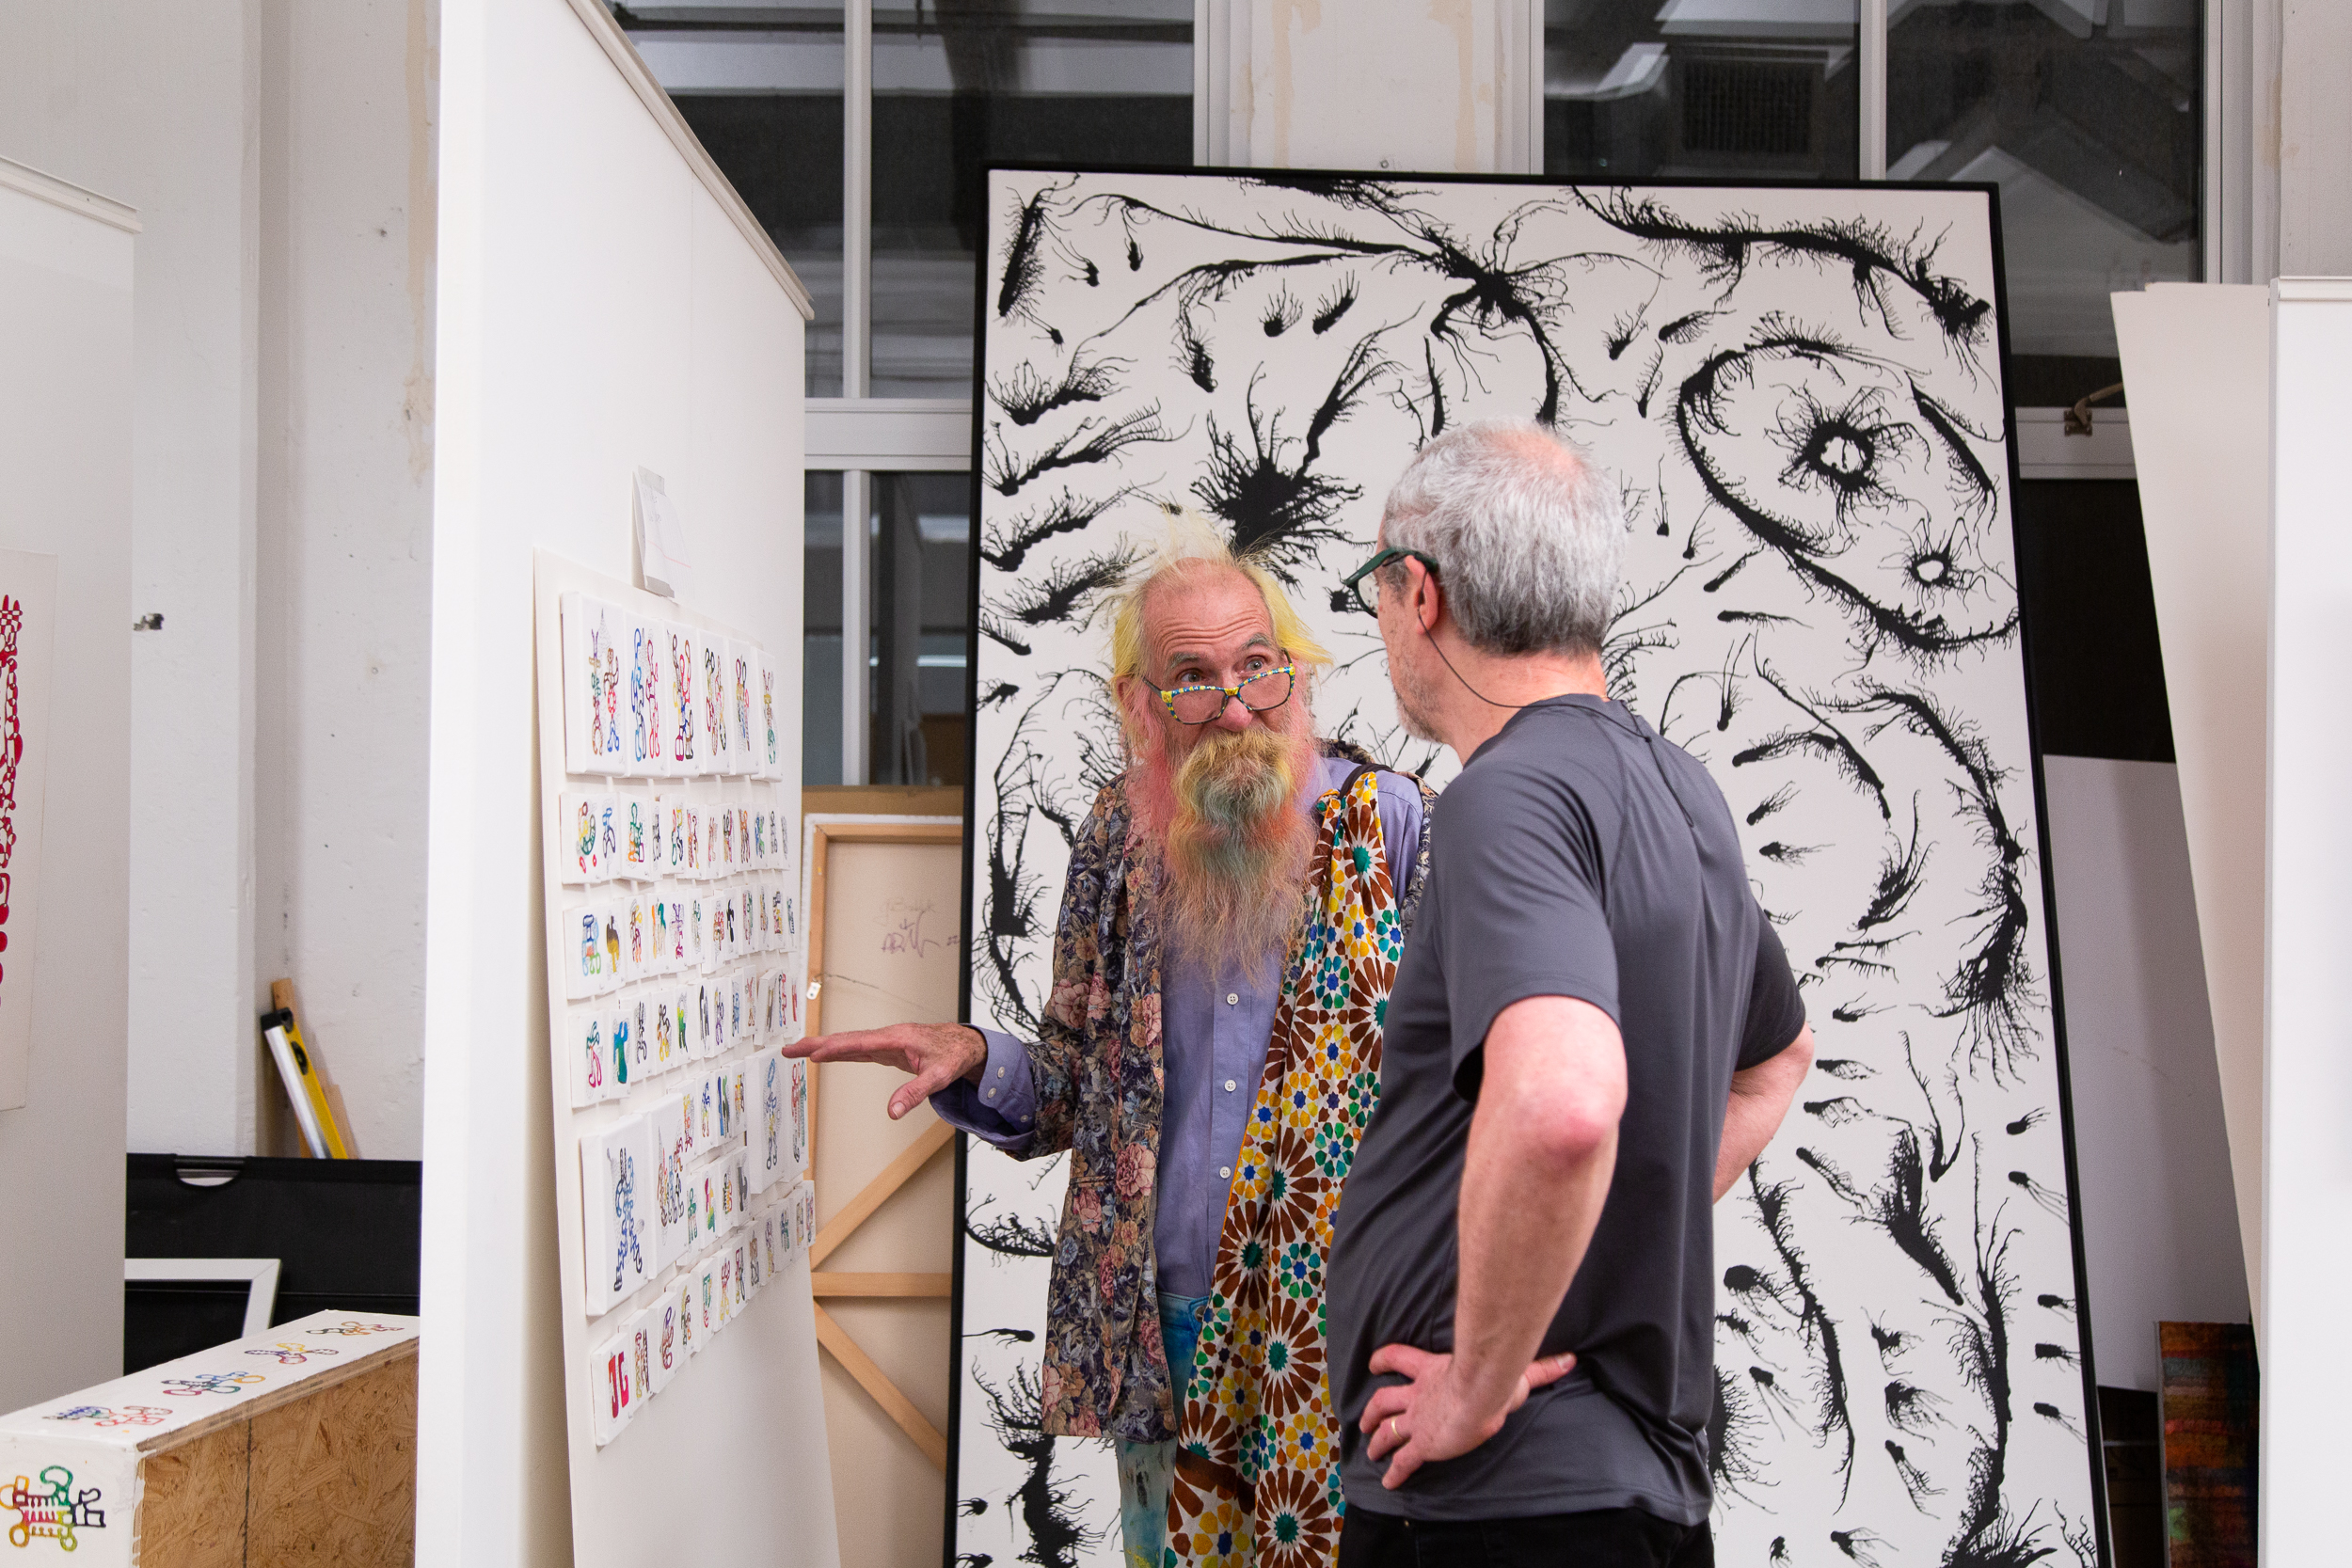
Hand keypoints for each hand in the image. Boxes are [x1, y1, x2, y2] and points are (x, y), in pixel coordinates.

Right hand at [779, 1023, 988, 1118]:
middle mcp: (888, 1037)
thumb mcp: (939, 1077)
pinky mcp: (888, 1049)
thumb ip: (915, 1093)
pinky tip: (827, 1055)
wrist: (966, 1044)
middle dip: (817, 1044)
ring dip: (824, 1047)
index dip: (835, 1048)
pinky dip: (840, 1051)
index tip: (813, 1052)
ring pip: (849, 1044)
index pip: (859, 1043)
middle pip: (846, 1040)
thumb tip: (892, 1111)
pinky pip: (858, 1049)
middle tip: (790, 1049)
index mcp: (897, 1039)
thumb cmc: (954, 1055)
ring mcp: (886, 1042)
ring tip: (798, 1051)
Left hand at [1358, 1344, 1576, 1489]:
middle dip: (1373, 1412)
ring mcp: (1419, 1420)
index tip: (1373, 1363)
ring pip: (1386, 1429)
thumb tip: (1569, 1360)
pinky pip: (1403, 1461)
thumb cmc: (1495, 1377)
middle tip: (1364, 1421)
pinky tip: (1388, 1482)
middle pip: (1385, 1400)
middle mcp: (1419, 1395)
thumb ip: (1540, 1368)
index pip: (1399, 1358)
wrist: (1480, 1393)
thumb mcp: (1514, 1369)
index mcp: (1432, 1371)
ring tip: (1371, 1450)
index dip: (1383, 1359)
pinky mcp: (1423, 1444)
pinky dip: (1394, 1472)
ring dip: (1376, 1439)